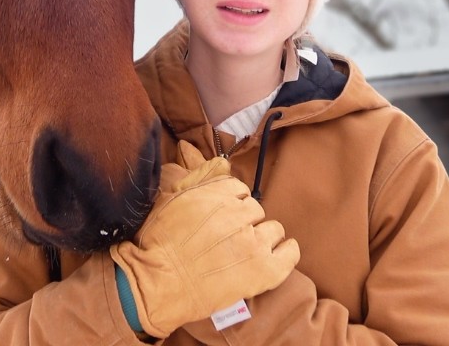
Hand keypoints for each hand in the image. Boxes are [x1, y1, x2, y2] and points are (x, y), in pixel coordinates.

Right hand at [111, 141, 299, 337]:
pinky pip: (290, 253)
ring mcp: (254, 243)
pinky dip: (285, 253)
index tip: (222, 218)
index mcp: (218, 194)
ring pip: (273, 230)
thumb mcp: (171, 198)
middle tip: (228, 239)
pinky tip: (273, 259)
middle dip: (244, 222)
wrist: (159, 285)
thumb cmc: (159, 243)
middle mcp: (239, 214)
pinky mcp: (265, 271)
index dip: (231, 204)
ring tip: (243, 253)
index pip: (239, 190)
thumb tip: (222, 163)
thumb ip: (200, 176)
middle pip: (256, 210)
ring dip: (262, 238)